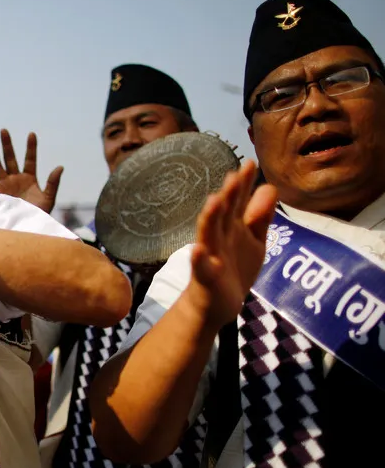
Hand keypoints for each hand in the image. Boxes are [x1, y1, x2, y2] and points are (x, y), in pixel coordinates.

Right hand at [0, 129, 62, 213]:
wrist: (26, 227)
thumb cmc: (39, 214)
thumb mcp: (49, 198)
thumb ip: (53, 183)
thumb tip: (60, 167)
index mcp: (30, 178)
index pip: (30, 159)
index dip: (31, 147)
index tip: (32, 134)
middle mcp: (16, 179)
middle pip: (11, 158)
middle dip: (7, 145)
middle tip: (4, 130)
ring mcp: (5, 184)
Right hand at [186, 161, 277, 329]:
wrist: (217, 304)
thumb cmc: (234, 268)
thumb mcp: (253, 240)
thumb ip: (260, 216)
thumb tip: (271, 186)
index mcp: (233, 227)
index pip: (238, 202)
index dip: (244, 185)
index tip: (250, 163)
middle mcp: (220, 236)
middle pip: (224, 213)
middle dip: (229, 195)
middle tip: (235, 175)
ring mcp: (211, 255)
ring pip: (209, 234)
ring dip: (210, 218)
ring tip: (214, 200)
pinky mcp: (205, 277)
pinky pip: (200, 267)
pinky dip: (198, 259)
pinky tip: (197, 250)